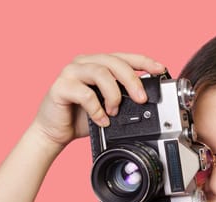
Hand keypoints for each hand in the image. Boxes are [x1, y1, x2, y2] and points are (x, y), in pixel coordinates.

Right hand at [32, 53, 165, 146]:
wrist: (55, 132)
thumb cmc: (81, 117)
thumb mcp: (109, 106)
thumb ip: (124, 97)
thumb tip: (145, 97)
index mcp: (98, 63)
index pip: (124, 57)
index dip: (144, 61)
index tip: (160, 69)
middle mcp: (84, 63)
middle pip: (114, 62)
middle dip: (133, 80)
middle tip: (142, 99)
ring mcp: (70, 72)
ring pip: (100, 73)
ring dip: (114, 94)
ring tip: (114, 111)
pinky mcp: (60, 86)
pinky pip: (84, 93)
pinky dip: (97, 109)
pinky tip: (101, 120)